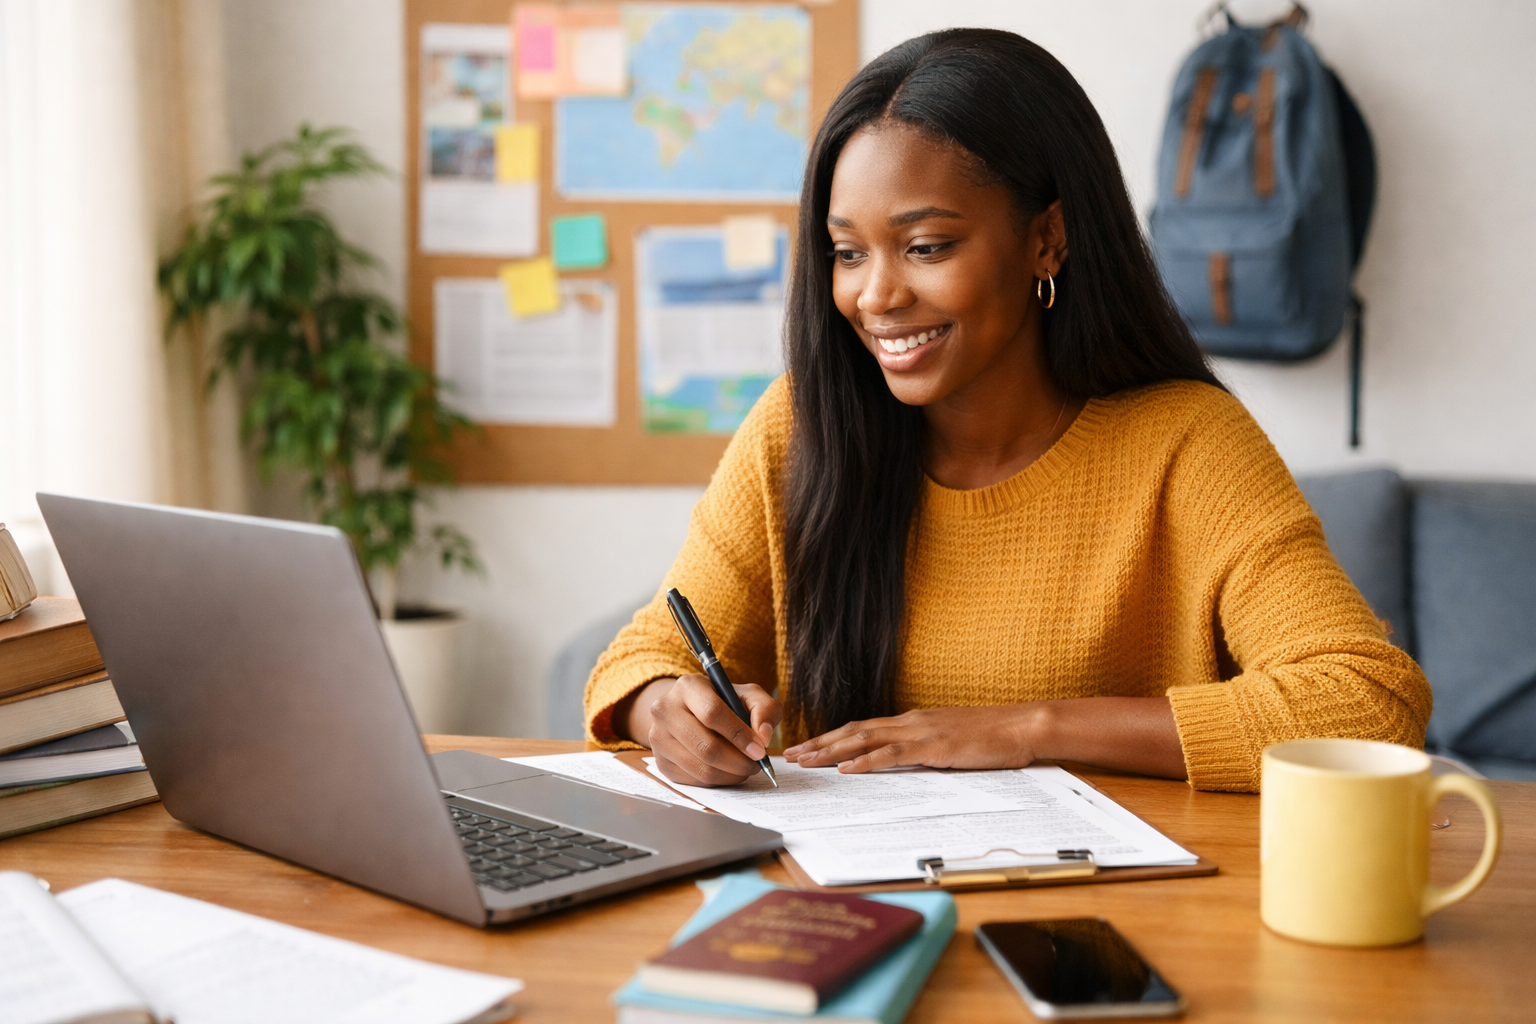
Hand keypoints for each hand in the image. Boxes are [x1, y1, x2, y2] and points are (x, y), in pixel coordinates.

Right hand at [620, 675, 781, 786]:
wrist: (690, 711)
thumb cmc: (723, 702)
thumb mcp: (748, 695)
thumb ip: (764, 709)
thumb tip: (763, 736)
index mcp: (687, 686)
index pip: (712, 713)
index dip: (739, 734)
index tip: (759, 750)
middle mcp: (665, 710)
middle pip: (705, 746)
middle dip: (738, 761)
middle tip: (756, 764)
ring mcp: (658, 738)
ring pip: (700, 768)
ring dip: (730, 775)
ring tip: (745, 768)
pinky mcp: (660, 762)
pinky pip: (693, 780)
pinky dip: (717, 781)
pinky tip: (728, 771)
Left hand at [783, 705, 1038, 773]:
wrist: (1021, 726)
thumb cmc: (992, 737)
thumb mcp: (950, 743)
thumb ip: (925, 751)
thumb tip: (903, 766)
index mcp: (912, 721)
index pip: (862, 728)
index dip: (832, 737)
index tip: (807, 747)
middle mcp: (910, 721)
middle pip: (854, 730)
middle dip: (819, 743)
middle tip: (791, 755)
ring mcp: (920, 731)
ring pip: (865, 739)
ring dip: (831, 751)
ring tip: (806, 761)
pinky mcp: (934, 746)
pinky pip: (893, 754)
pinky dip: (867, 761)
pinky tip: (847, 769)